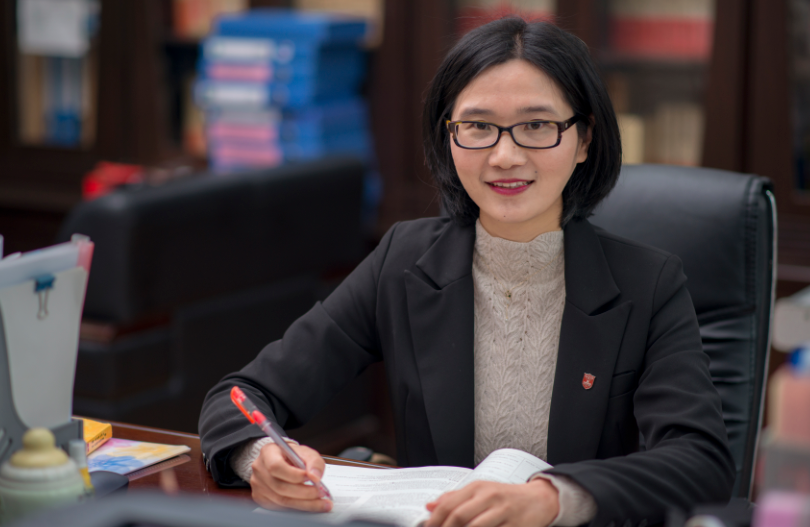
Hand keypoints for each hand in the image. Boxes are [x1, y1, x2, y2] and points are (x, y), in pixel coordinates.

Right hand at [250, 442, 331, 512]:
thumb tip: (315, 476)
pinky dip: (297, 507)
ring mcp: (258, 484)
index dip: (294, 475)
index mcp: (268, 452)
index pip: (276, 466)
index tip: (311, 478)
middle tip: (320, 492)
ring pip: (281, 499)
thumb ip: (314, 462)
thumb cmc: (293, 455)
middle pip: (279, 486)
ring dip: (303, 503)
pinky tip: (309, 504)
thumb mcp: (306, 452)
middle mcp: (260, 468)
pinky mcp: (260, 497)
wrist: (283, 460)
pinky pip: (279, 506)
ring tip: (320, 501)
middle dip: (303, 492)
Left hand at [425, 478, 559, 526]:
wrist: (538, 499)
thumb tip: (430, 507)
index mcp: (478, 488)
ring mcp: (503, 512)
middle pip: (459, 516)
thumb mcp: (480, 492)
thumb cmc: (506, 497)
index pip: (449, 504)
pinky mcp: (515, 526)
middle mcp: (490, 497)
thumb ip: (455, 498)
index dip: (435, 520)